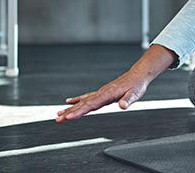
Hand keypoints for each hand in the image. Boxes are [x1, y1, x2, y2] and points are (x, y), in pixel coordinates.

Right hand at [55, 44, 175, 121]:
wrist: (137, 76)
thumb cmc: (136, 86)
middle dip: (69, 112)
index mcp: (107, 94)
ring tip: (58, 114)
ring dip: (70, 108)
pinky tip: (69, 102)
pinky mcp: (101, 93)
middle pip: (82, 104)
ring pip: (82, 101)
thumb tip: (123, 106)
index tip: (68, 117)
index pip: (90, 105)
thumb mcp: (135, 94)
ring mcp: (100, 93)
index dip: (79, 111)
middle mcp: (101, 93)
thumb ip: (128, 100)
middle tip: (57, 119)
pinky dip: (77, 100)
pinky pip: (86, 97)